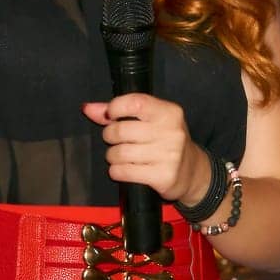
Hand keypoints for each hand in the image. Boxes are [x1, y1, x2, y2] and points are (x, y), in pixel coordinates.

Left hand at [82, 94, 210, 203]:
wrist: (191, 172)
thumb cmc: (165, 141)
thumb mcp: (150, 121)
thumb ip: (120, 112)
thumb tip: (88, 108)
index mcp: (169, 112)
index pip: (135, 102)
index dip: (115, 108)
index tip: (112, 116)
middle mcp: (172, 131)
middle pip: (121, 130)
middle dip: (110, 136)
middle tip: (115, 140)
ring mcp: (169, 155)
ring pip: (120, 153)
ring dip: (112, 156)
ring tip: (120, 156)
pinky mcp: (163, 176)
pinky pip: (124, 171)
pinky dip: (117, 171)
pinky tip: (124, 169)